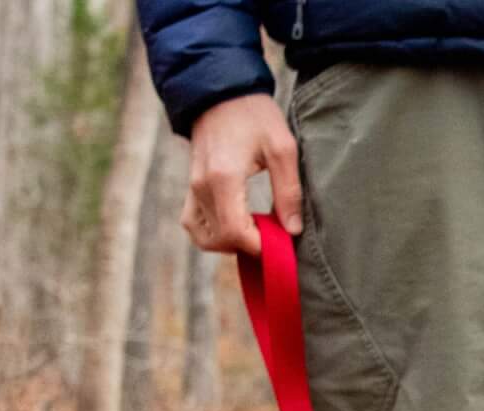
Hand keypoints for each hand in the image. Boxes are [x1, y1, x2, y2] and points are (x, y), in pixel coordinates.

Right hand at [182, 93, 300, 254]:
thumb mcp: (283, 149)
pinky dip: (214, 233)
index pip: (235, 233)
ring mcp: (192, 187)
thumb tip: (292, 230)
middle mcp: (201, 186)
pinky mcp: (191, 186)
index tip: (283, 244)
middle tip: (275, 237)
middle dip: (249, 247)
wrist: (221, 91)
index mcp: (223, 178)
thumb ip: (288, 192)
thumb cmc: (255, 115)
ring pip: (203, 237)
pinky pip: (194, 223)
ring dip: (230, 244)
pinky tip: (239, 225)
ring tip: (258, 232)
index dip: (260, 247)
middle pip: (219, 240)